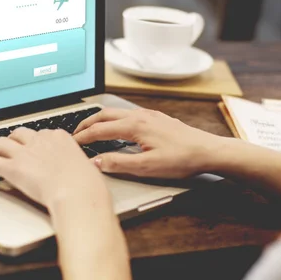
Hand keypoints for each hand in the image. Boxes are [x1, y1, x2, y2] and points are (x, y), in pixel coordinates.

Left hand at [0, 128, 110, 211]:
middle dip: (12, 140)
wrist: (78, 193)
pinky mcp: (13, 168)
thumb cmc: (86, 185)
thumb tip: (77, 172)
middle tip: (8, 147)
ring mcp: (25, 153)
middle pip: (18, 134)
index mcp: (59, 137)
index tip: (31, 146)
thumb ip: (75, 165)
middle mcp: (40, 141)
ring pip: (1, 143)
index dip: (32, 141)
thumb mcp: (85, 168)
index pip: (41, 133)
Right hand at [73, 108, 226, 178]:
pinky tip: (116, 128)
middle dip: (86, 123)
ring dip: (99, 119)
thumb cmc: (181, 159)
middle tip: (74, 133)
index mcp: (134, 126)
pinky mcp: (156, 117)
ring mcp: (149, 114)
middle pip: (104, 115)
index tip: (71, 144)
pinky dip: (113, 119)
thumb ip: (118, 163)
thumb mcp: (147, 167)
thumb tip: (95, 161)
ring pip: (116, 112)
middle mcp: (139, 116)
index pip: (100, 130)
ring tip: (90, 129)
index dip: (83, 137)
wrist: (208, 151)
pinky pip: (127, 113)